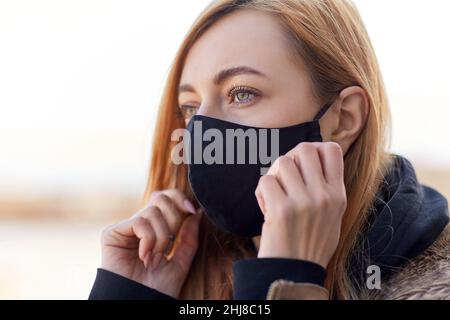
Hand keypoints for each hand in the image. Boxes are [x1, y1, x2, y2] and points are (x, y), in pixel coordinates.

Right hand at [100, 189, 201, 297]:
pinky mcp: (112, 233)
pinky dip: (148, 239)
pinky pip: (139, 222)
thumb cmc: (158, 288)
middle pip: (161, 199)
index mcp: (156, 228)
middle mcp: (140, 224)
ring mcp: (126, 228)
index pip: (167, 199)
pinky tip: (144, 256)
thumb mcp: (181, 261)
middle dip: (173, 220)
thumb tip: (196, 213)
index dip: (179, 199)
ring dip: (161, 237)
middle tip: (168, 246)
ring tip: (154, 258)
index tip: (192, 210)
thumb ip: (189, 238)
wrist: (140, 303)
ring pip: (153, 211)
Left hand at [255, 142, 346, 268]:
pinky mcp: (281, 209)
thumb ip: (326, 188)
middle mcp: (323, 195)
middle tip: (286, 176)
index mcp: (338, 195)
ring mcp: (303, 202)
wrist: (295, 272)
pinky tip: (268, 208)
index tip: (305, 161)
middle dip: (291, 157)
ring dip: (274, 176)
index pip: (332, 150)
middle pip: (304, 149)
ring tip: (276, 195)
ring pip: (282, 162)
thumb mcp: (333, 216)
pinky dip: (261, 192)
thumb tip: (314, 157)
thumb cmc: (310, 243)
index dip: (315, 149)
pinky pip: (265, 181)